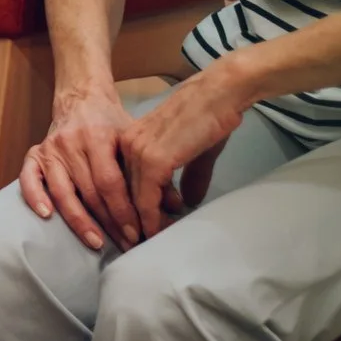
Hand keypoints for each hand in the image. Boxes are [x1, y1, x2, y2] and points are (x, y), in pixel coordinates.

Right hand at [19, 85, 140, 251]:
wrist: (81, 98)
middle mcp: (70, 143)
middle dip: (108, 222)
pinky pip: (29, 178)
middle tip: (125, 245)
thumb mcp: (134, 139)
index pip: (109, 181)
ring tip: (95, 243)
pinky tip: (46, 216)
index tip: (136, 233)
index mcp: (96, 136)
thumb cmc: (111, 123)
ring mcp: (50, 149)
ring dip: (79, 221)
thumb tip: (173, 207)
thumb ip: (152, 170)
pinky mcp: (35, 154)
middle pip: (88, 191)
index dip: (122, 210)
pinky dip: (34, 197)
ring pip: (62, 191)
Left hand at [117, 67, 246, 241]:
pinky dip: (150, 219)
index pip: (124, 182)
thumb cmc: (210, 118)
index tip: (136, 231)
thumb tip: (189, 202)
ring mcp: (138, 152)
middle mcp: (127, 146)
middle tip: (136, 246)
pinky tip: (156, 234)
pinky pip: (145, 199)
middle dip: (129, 222)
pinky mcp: (153, 160)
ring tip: (146, 246)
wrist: (219, 94)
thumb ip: (189, 176)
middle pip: (122, 193)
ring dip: (139, 225)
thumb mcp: (195, 151)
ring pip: (131, 200)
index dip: (130, 209)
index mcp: (132, 141)